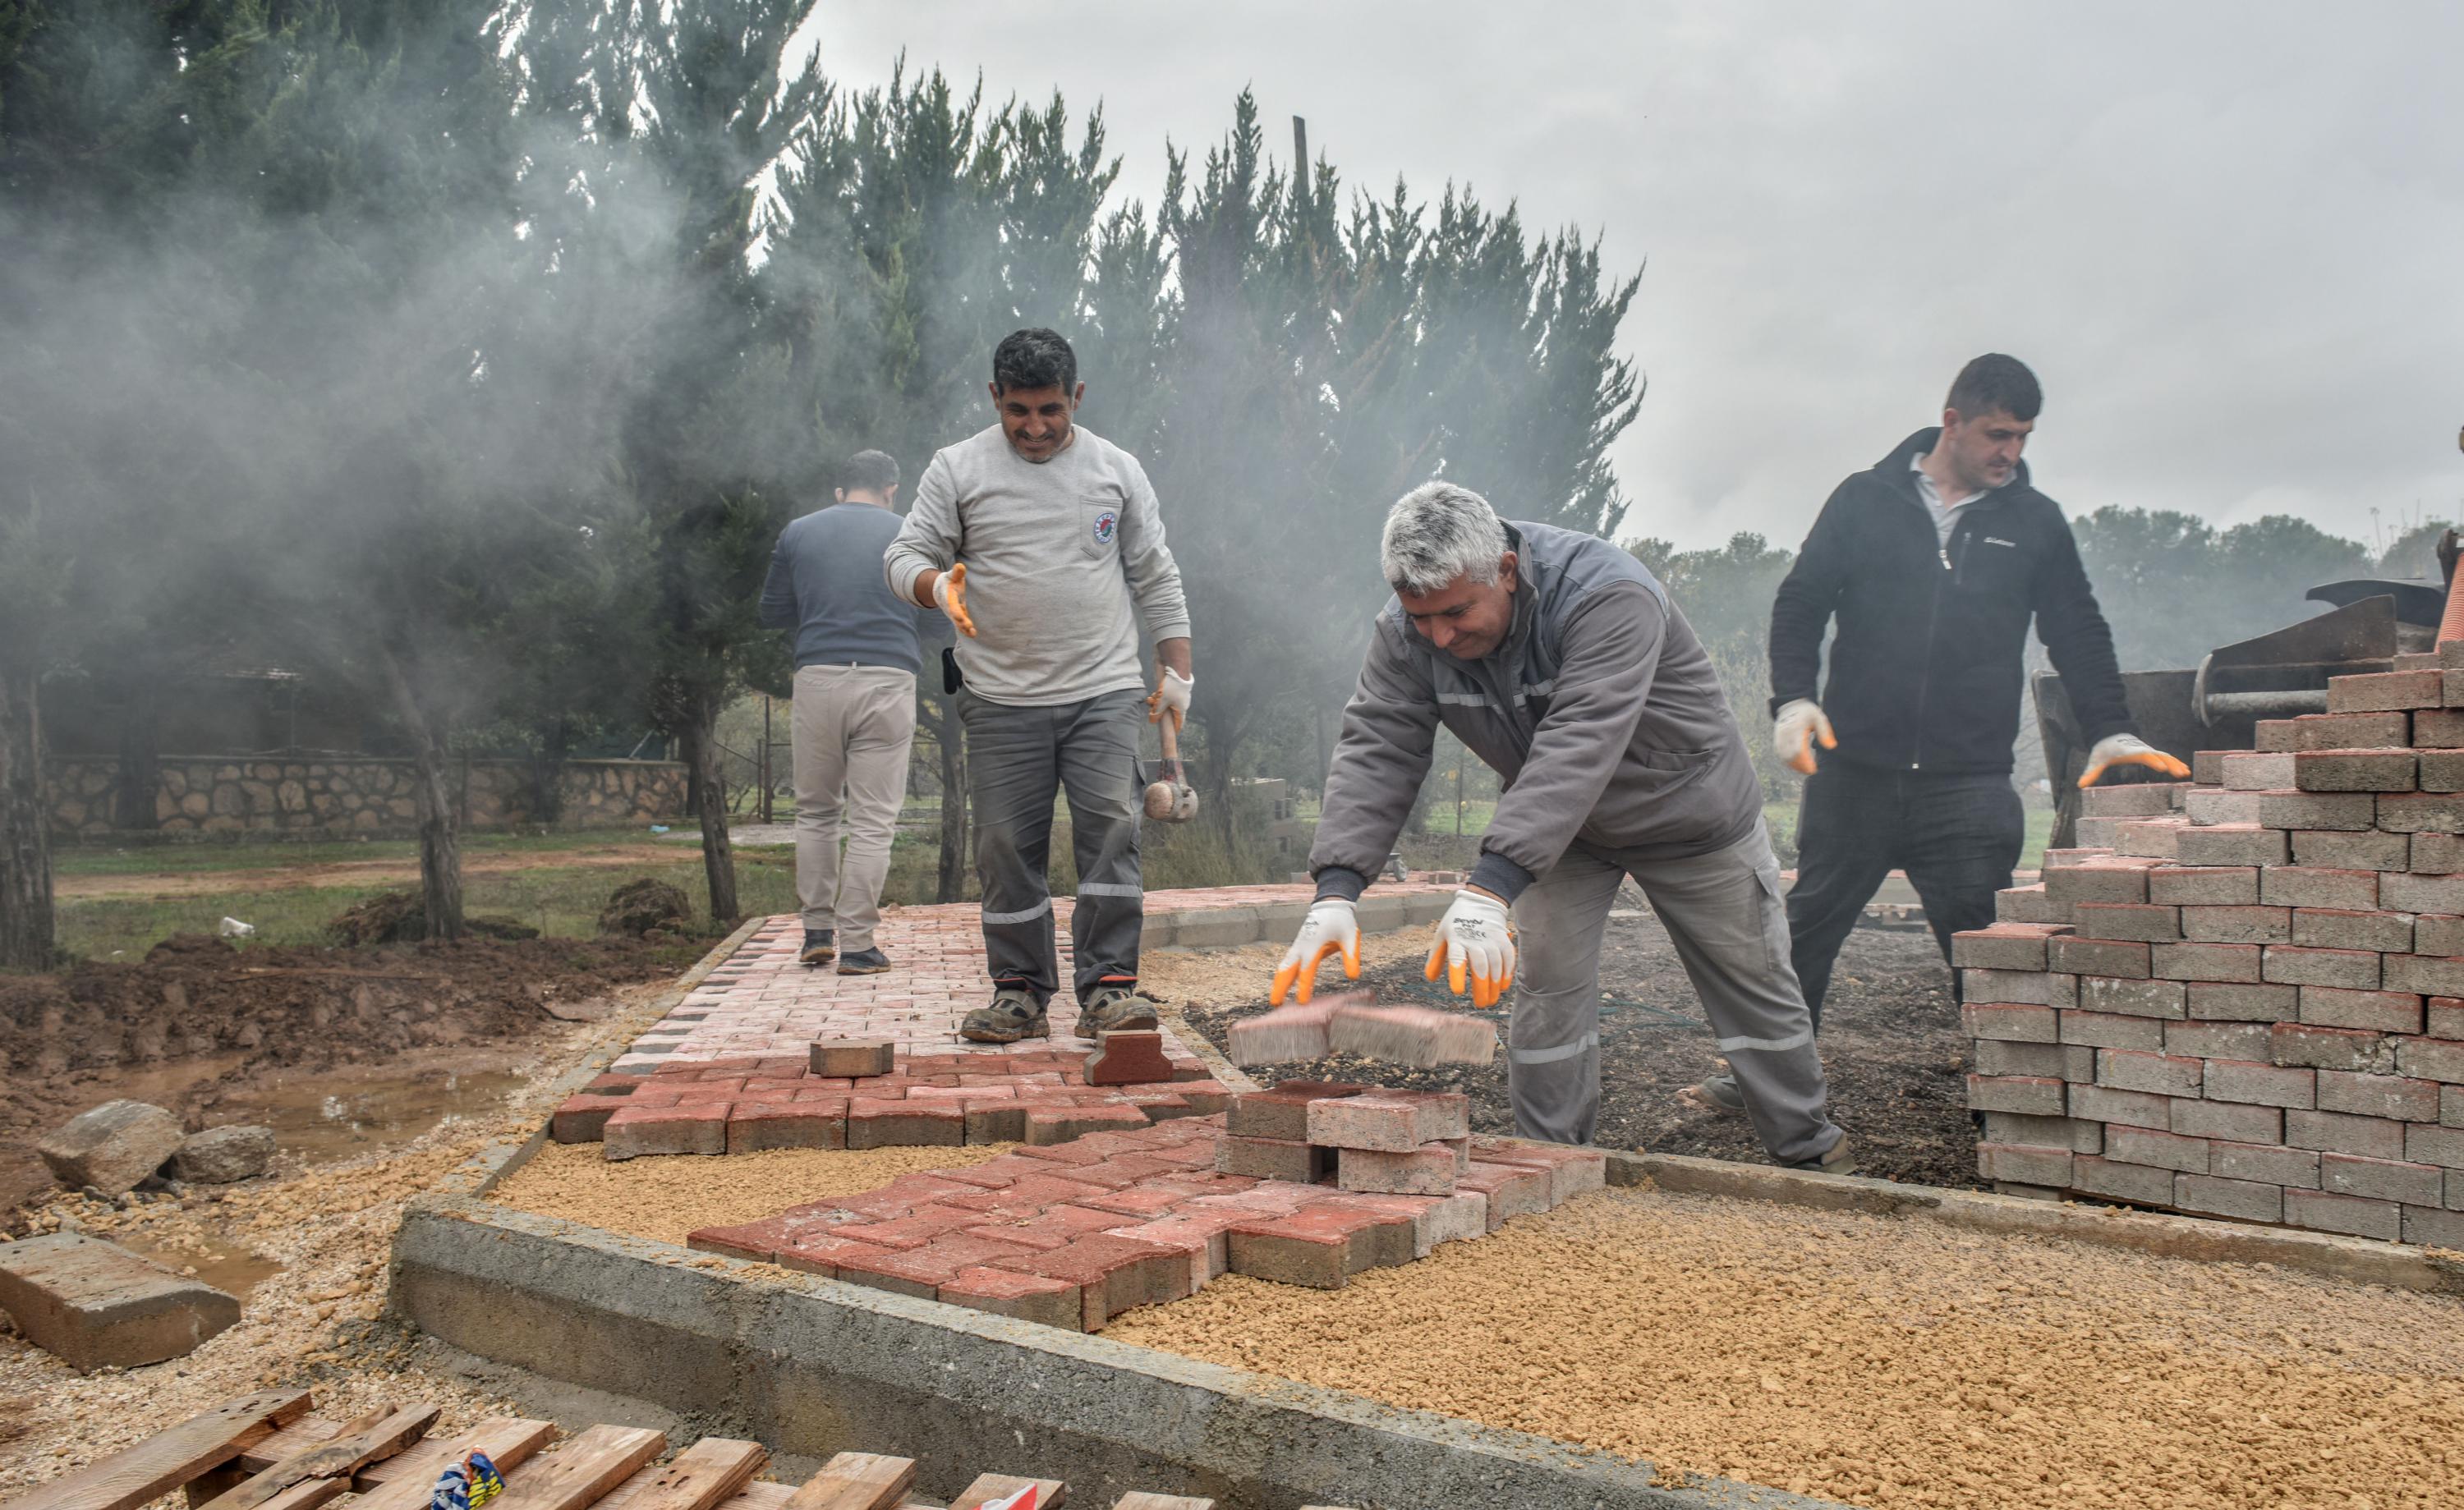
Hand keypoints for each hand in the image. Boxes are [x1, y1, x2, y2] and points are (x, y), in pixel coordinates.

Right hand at [933, 563, 975, 637]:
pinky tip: (973, 634)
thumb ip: (956, 572)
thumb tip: (960, 566)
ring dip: (964, 628)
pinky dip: (967, 630)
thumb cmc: (948, 581)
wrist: (939, 589)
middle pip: (955, 616)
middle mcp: (950, 608)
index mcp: (949, 598)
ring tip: (972, 633)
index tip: (960, 617)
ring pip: (958, 623)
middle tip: (968, 626)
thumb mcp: (951, 575)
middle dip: (961, 622)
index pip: (952, 606)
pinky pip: (962, 624)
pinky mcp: (959, 615)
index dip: (956, 611)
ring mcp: (954, 613)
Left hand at [1147, 667, 1192, 731]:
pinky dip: (1162, 695)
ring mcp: (1182, 696)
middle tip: (1151, 705)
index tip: (1169, 733)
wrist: (1178, 668)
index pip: (1178, 724)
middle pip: (1170, 712)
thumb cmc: (1172, 687)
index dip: (1173, 729)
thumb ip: (1157, 712)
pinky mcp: (1179, 689)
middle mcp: (1183, 704)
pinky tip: (1157, 691)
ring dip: (1159, 701)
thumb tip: (1153, 721)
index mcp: (1181, 710)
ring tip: (1152, 696)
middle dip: (1159, 710)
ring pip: (1168, 703)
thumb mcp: (1161, 700)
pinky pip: (1169, 695)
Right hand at [1270, 899, 1358, 1004]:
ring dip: (1279, 982)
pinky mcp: (1298, 946)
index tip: (1301, 1001)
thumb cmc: (1341, 920)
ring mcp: (1298, 945)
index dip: (1303, 986)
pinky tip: (1282, 985)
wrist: (1330, 904)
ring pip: (1284, 966)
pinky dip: (1283, 975)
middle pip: (1287, 969)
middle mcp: (1302, 946)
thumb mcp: (1351, 937)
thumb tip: (1353, 977)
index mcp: (1314, 944)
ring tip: (1276, 1000)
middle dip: (1280, 987)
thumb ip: (1351, 957)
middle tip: (1276, 1004)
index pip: (1307, 969)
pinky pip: (1288, 962)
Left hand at [1423, 887, 1516, 1008]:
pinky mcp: (1503, 939)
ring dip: (1494, 984)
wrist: (1480, 901)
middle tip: (1481, 1004)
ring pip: (1495, 963)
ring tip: (1491, 1000)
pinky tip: (1503, 987)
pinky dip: (1507, 973)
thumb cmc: (1456, 922)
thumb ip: (1435, 957)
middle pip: (1480, 964)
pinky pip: (1508, 958)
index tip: (1457, 992)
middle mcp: (1474, 939)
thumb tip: (1430, 978)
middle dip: (1481, 986)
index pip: (1457, 957)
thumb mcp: (1442, 935)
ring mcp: (1491, 938)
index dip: (1457, 974)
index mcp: (1456, 938)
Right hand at [1773, 699, 1835, 775]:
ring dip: (1794, 766)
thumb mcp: (1819, 718)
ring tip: (1805, 769)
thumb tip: (1831, 747)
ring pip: (1784, 757)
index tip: (1814, 769)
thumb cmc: (1808, 712)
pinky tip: (1797, 764)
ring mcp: (1779, 738)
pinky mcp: (1777, 740)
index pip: (1798, 751)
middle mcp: (1785, 734)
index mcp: (1796, 729)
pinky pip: (1781, 755)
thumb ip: (1825, 732)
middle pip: (1790, 757)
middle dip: (1800, 767)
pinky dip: (1788, 762)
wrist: (1791, 705)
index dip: (1805, 763)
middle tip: (1811, 771)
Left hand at [2079, 733, 2189, 786]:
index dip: (2152, 760)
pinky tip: (2184, 770)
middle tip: (2179, 773)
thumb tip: (2080, 785)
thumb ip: (2090, 772)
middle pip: (2157, 755)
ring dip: (2175, 764)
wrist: (2109, 733)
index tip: (2161, 767)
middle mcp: (2141, 748)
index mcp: (2129, 750)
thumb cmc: (2103, 748)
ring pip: (2164, 756)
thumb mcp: (2095, 760)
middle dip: (2169, 764)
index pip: (2142, 755)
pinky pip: (2165, 757)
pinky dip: (2175, 762)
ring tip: (2185, 773)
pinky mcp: (2150, 752)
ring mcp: (2147, 749)